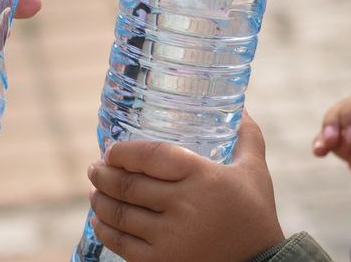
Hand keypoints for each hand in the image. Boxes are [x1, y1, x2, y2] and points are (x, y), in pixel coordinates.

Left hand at [86, 113, 284, 261]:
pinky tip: (99, 221)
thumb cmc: (256, 215)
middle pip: (128, 185)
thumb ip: (246, 137)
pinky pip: (122, 244)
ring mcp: (170, 237)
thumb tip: (240, 106)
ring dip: (99, 200)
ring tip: (94, 191)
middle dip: (103, 174)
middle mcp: (183, 205)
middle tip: (94, 168)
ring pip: (120, 213)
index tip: (111, 151)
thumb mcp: (255, 172)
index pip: (150, 156)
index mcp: (202, 176)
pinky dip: (105, 230)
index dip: (123, 152)